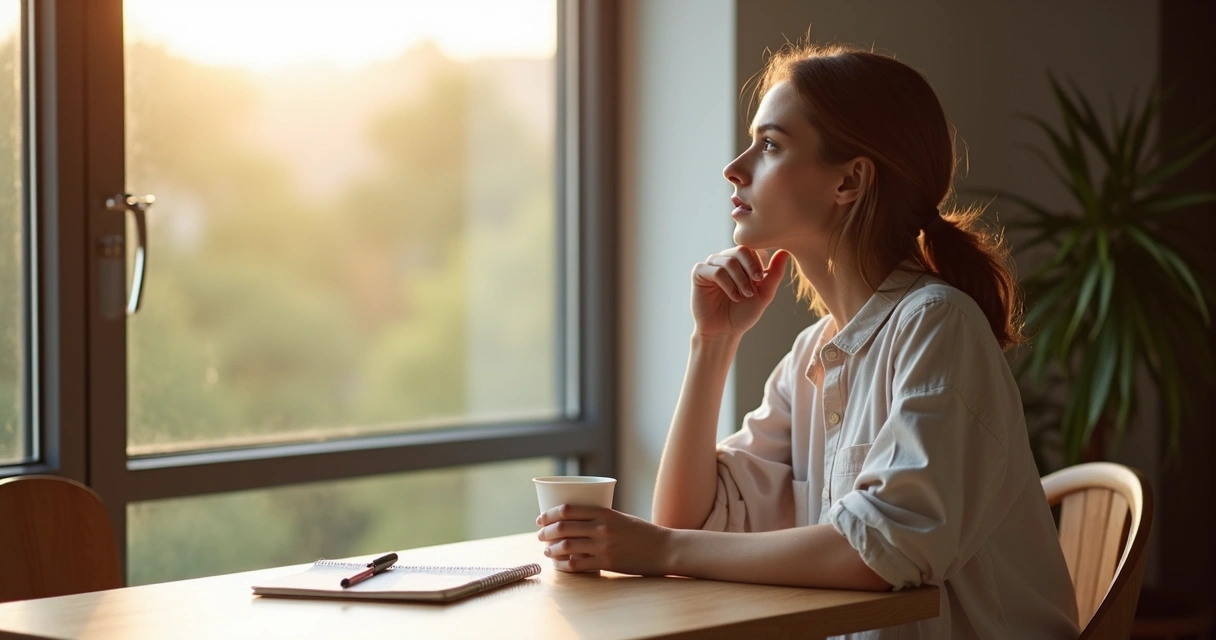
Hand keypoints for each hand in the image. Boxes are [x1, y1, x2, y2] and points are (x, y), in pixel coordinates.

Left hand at [536, 505, 672, 574]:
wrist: (664, 548)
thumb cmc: (642, 532)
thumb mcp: (620, 517)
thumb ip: (600, 518)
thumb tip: (576, 522)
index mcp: (604, 512)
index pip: (567, 510)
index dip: (549, 514)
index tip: (541, 519)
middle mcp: (601, 527)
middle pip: (563, 528)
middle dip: (546, 532)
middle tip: (540, 536)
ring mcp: (603, 546)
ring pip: (566, 547)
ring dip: (551, 549)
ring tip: (547, 551)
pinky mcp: (607, 563)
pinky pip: (577, 565)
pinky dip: (563, 565)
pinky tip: (559, 565)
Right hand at [691, 248, 790, 338]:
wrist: (724, 331)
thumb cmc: (743, 313)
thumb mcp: (764, 294)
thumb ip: (774, 274)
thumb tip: (785, 252)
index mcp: (740, 261)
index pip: (752, 249)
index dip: (759, 264)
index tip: (761, 281)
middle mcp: (724, 259)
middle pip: (741, 250)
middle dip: (751, 268)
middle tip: (756, 284)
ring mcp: (711, 265)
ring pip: (729, 261)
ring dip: (740, 279)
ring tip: (745, 295)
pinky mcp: (699, 273)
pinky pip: (715, 271)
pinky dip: (728, 284)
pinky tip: (734, 297)